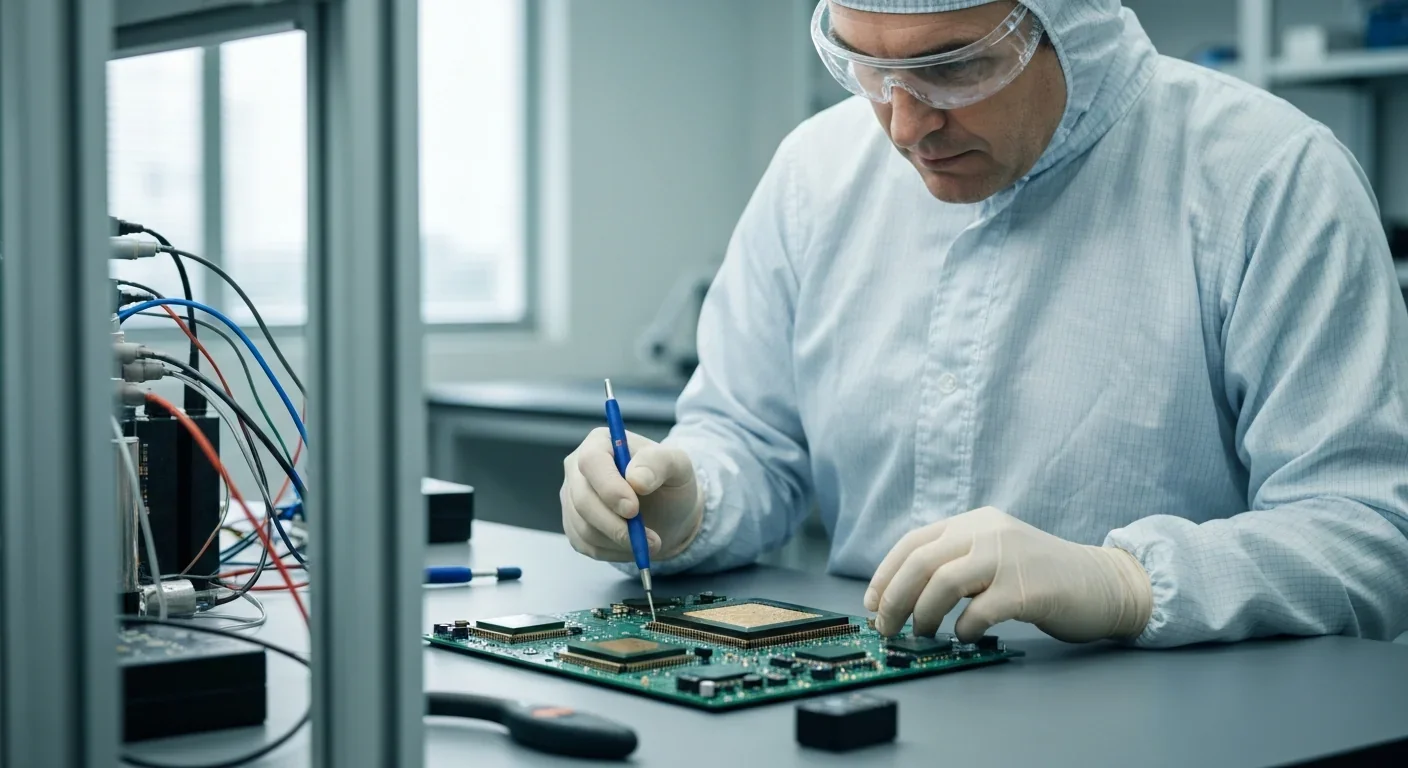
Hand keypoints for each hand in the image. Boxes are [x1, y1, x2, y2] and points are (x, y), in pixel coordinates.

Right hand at [561, 428, 703, 562]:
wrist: (667, 512)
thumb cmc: (669, 482)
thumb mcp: (678, 465)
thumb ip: (660, 463)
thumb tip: (636, 479)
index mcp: (601, 443)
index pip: (592, 461)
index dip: (609, 487)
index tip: (633, 509)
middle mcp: (578, 467)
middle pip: (582, 498)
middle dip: (615, 524)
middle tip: (649, 538)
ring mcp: (571, 497)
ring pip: (583, 526)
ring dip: (619, 541)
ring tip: (650, 541)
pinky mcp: (572, 524)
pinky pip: (584, 544)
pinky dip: (612, 551)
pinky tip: (633, 544)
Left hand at [864, 507, 1152, 642]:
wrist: (1104, 583)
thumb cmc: (1041, 576)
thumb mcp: (994, 554)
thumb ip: (957, 561)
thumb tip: (902, 595)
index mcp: (974, 522)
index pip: (914, 543)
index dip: (885, 575)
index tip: (872, 604)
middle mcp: (987, 532)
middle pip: (921, 562)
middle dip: (895, 599)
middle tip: (887, 627)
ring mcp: (1008, 557)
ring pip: (943, 583)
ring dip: (924, 615)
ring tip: (923, 634)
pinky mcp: (1028, 588)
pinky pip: (979, 610)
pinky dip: (963, 628)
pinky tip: (965, 636)